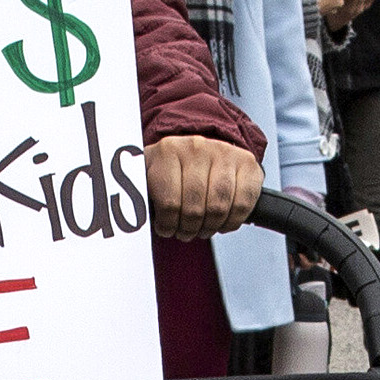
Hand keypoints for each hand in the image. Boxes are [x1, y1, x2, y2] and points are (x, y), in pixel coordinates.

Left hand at [145, 133, 265, 238]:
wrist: (204, 148)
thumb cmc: (173, 169)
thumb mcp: (150, 174)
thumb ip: (140, 193)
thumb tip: (132, 218)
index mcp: (169, 150)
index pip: (169, 202)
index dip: (168, 224)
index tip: (166, 229)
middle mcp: (197, 147)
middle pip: (195, 208)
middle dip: (189, 229)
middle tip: (185, 232)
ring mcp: (225, 153)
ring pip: (219, 208)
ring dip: (209, 228)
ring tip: (202, 229)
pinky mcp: (247, 164)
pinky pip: (242, 204)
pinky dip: (231, 222)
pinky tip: (221, 223)